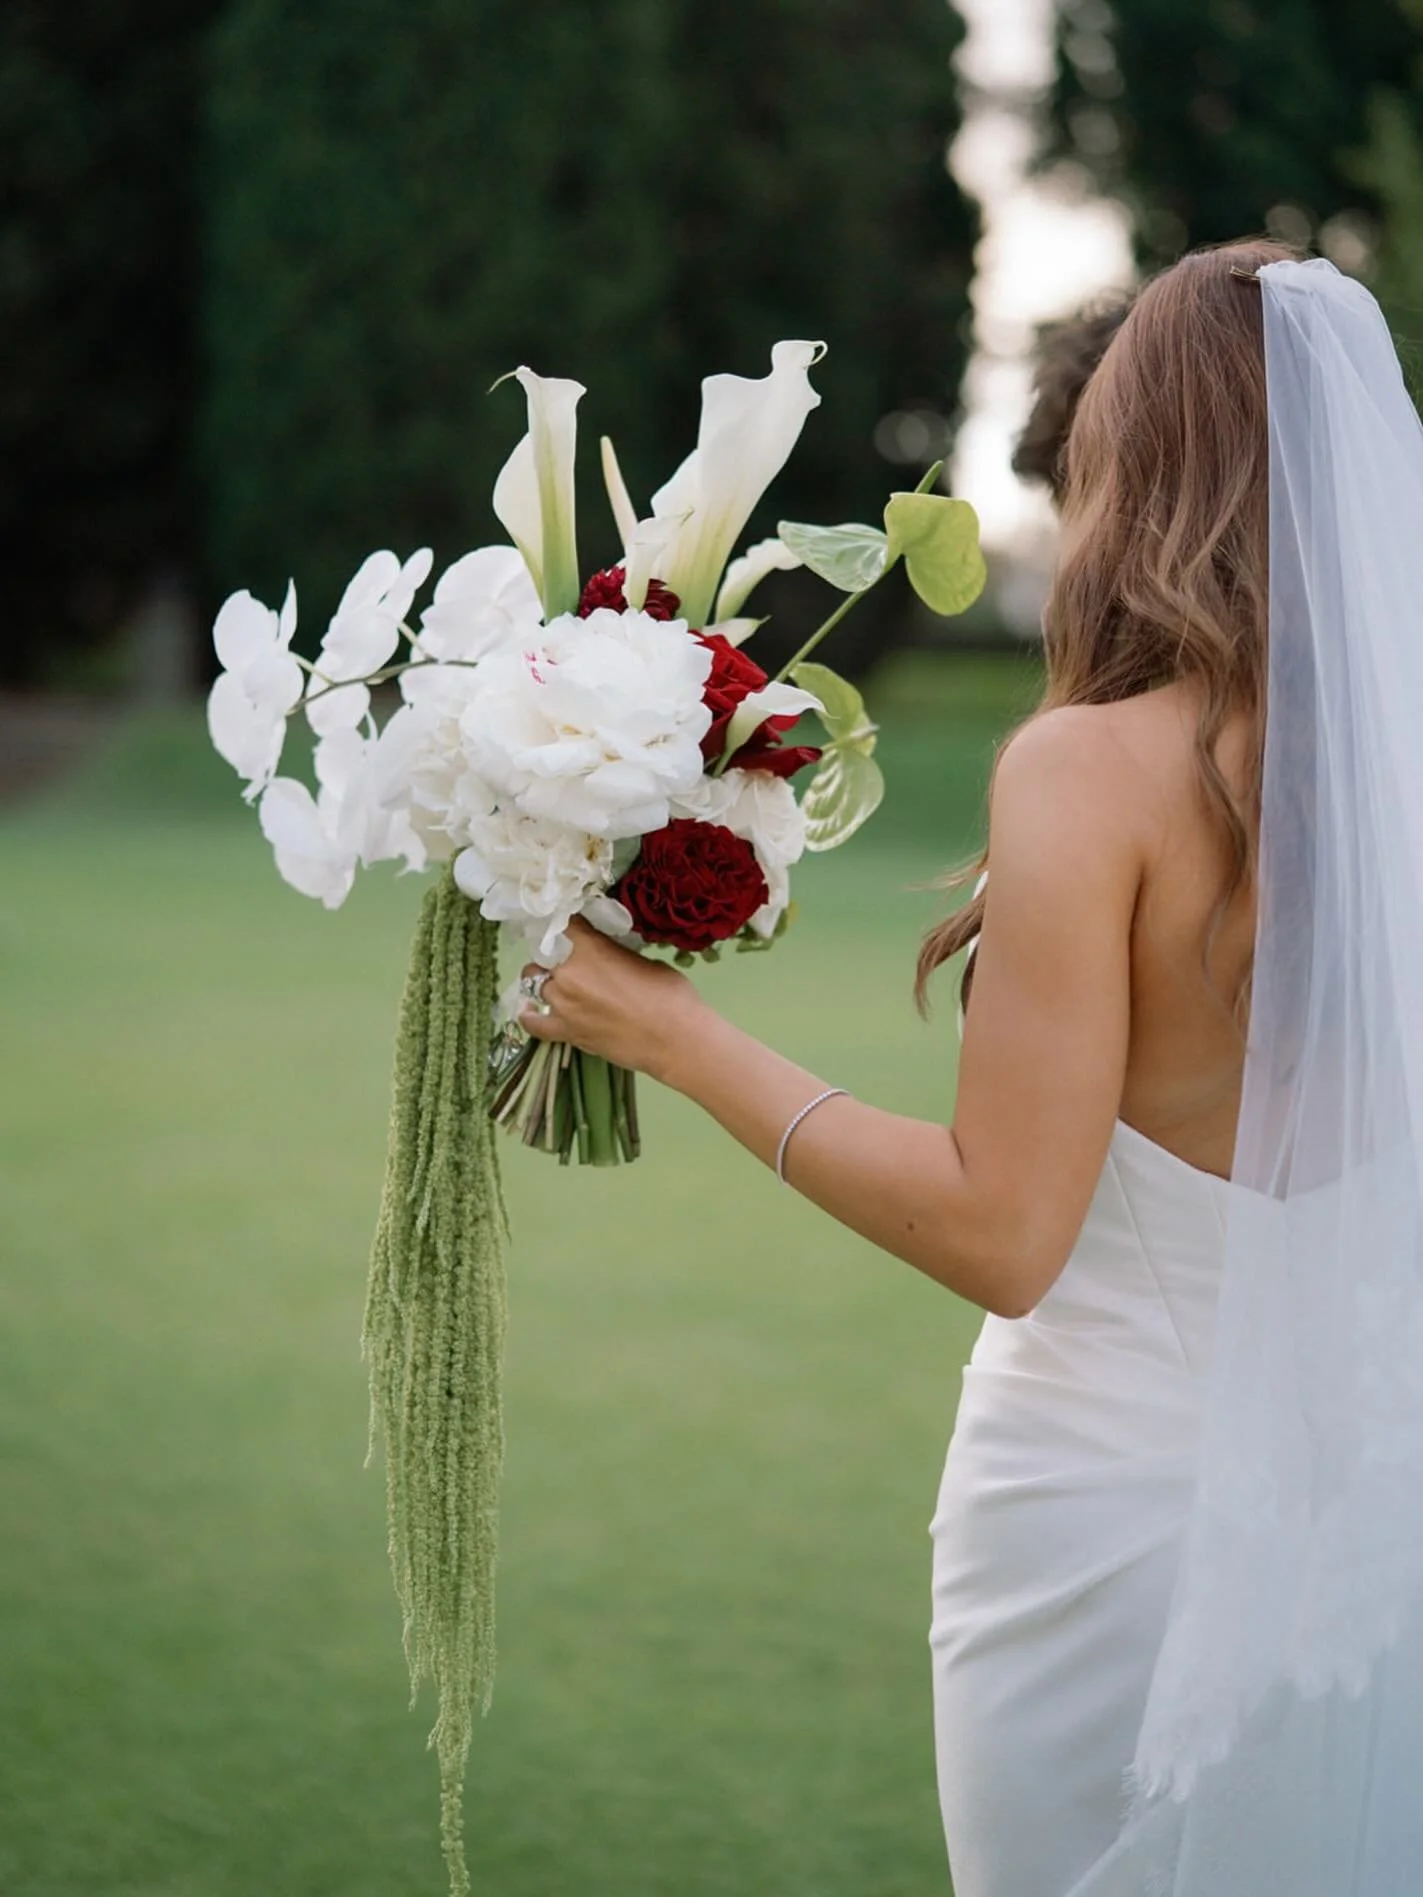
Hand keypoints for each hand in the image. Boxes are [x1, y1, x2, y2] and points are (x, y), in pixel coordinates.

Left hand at [519, 919, 709, 1081]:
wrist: (676, 1040)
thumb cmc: (670, 994)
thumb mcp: (642, 960)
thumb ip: (614, 954)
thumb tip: (606, 956)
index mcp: (589, 948)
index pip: (563, 925)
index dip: (567, 925)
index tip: (574, 928)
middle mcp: (567, 973)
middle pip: (543, 955)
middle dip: (555, 956)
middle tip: (575, 962)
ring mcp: (562, 1004)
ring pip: (533, 983)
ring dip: (547, 981)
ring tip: (563, 985)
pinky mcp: (565, 1032)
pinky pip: (533, 1022)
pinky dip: (531, 1015)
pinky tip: (532, 1009)